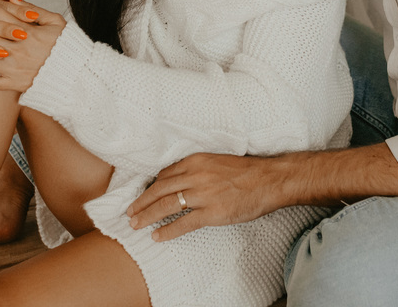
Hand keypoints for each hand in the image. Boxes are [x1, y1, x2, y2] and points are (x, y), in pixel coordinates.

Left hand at [126, 153, 286, 241]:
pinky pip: (184, 223)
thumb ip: (197, 169)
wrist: (269, 180)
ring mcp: (204, 194)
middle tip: (129, 212)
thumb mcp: (216, 161)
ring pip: (167, 205)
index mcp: (196, 161)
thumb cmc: (246, 171)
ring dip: (147, 215)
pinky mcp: (212, 212)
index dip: (150, 187)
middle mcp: (196, 175)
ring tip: (135, 224)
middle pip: (160, 189)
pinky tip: (157, 236)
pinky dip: (168, 231)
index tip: (142, 195)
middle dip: (141, 202)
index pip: (165, 175)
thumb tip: (179, 180)